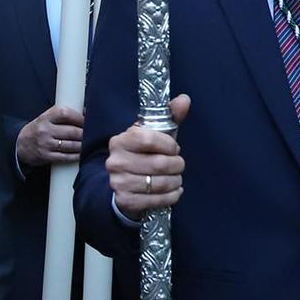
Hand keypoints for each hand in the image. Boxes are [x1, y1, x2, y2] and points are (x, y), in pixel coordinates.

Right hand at [16, 104, 83, 167]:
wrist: (20, 144)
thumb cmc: (38, 129)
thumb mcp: (46, 118)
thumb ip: (62, 115)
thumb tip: (85, 112)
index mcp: (46, 117)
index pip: (65, 114)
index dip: (79, 117)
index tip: (87, 120)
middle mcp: (45, 130)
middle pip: (71, 131)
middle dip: (84, 133)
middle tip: (91, 134)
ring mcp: (45, 144)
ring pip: (70, 145)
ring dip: (82, 145)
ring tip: (88, 144)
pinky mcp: (46, 156)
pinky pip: (65, 157)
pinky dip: (76, 156)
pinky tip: (80, 154)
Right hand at [106, 94, 190, 214]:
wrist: (126, 184)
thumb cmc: (145, 155)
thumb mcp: (156, 135)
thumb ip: (170, 116)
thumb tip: (185, 99)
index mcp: (120, 140)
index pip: (149, 139)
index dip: (169, 145)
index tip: (174, 148)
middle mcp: (115, 161)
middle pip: (159, 163)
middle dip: (177, 165)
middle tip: (179, 165)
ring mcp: (118, 182)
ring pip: (159, 183)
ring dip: (175, 182)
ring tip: (176, 178)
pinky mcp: (125, 200)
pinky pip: (157, 200)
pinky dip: (172, 196)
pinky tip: (174, 191)